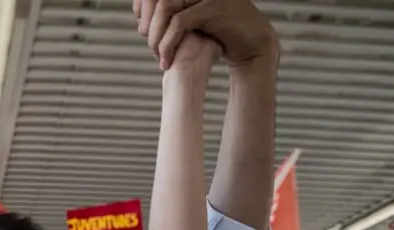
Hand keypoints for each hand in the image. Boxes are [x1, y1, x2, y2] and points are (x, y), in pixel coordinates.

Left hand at [137, 0, 278, 71]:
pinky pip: (180, 23)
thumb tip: (141, 26)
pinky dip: (167, 44)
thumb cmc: (221, 36)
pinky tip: (166, 61)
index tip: (142, 28)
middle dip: (147, 22)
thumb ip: (172, 19)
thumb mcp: (192, 23)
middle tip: (148, 43)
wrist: (252, 46)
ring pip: (165, 7)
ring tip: (158, 56)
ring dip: (155, 36)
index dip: (142, 6)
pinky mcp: (214, 7)